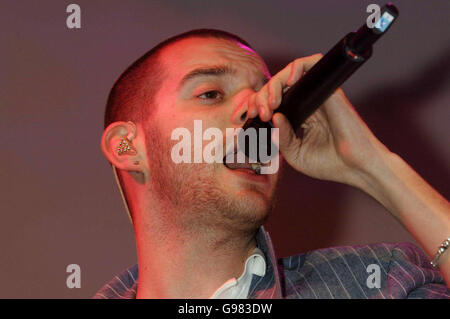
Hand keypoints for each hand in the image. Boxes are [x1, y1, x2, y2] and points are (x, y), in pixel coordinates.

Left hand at [246, 54, 390, 187]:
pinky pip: (311, 64)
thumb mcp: (295, 154)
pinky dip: (296, 67)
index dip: (256, 104)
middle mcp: (305, 103)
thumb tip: (273, 116)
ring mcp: (316, 95)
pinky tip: (288, 83)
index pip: (270, 101)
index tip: (252, 116)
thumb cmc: (329, 164)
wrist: (355, 167)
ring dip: (273, 85)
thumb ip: (281, 137)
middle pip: (276, 86)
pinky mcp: (328, 89)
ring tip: (271, 104)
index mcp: (295, 117)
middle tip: (261, 112)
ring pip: (289, 74)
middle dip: (261, 96)